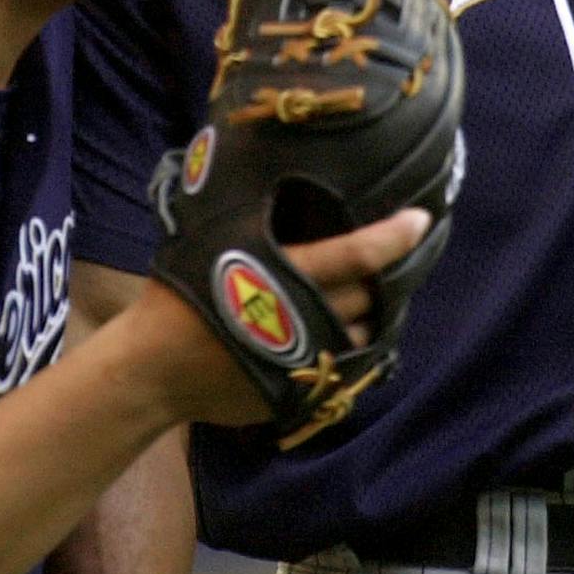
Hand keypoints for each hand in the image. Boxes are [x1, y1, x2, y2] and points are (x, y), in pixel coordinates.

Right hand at [136, 206, 429, 424]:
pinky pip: (344, 369)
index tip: (420, 220)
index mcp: (281, 276)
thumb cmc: (175, 298)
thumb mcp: (208, 246)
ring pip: (363, 336)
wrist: (153, 370)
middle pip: (367, 295)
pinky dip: (349, 351)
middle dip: (378, 280)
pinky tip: (341, 334)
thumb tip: (269, 181)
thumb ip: (250, 226)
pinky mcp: (301, 392)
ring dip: (367, 317)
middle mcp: (302, 318)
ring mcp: (304, 361)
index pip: (354, 254)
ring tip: (363, 299)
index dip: (393, 236)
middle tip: (385, 262)